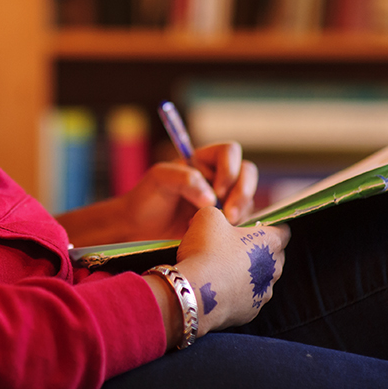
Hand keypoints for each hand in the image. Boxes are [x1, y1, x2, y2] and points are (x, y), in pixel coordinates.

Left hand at [121, 142, 257, 239]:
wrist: (139, 230)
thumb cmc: (146, 199)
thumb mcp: (160, 178)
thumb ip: (186, 179)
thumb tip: (212, 198)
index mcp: (203, 161)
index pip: (230, 152)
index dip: (229, 169)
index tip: (216, 191)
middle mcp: (217, 177)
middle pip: (247, 173)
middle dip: (242, 193)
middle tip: (228, 214)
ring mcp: (223, 200)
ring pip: (248, 199)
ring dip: (238, 213)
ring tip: (215, 227)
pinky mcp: (225, 223)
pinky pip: (243, 221)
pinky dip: (234, 229)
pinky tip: (214, 236)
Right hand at [174, 207, 289, 335]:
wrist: (196, 292)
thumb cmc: (206, 251)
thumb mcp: (208, 217)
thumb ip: (219, 214)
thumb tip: (218, 220)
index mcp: (270, 242)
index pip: (283, 230)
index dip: (269, 225)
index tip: (254, 225)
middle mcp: (274, 269)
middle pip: (273, 256)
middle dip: (257, 250)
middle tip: (233, 245)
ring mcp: (264, 293)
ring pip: (261, 279)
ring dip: (247, 273)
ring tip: (222, 269)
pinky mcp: (251, 312)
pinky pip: (247, 298)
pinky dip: (236, 292)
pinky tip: (218, 287)